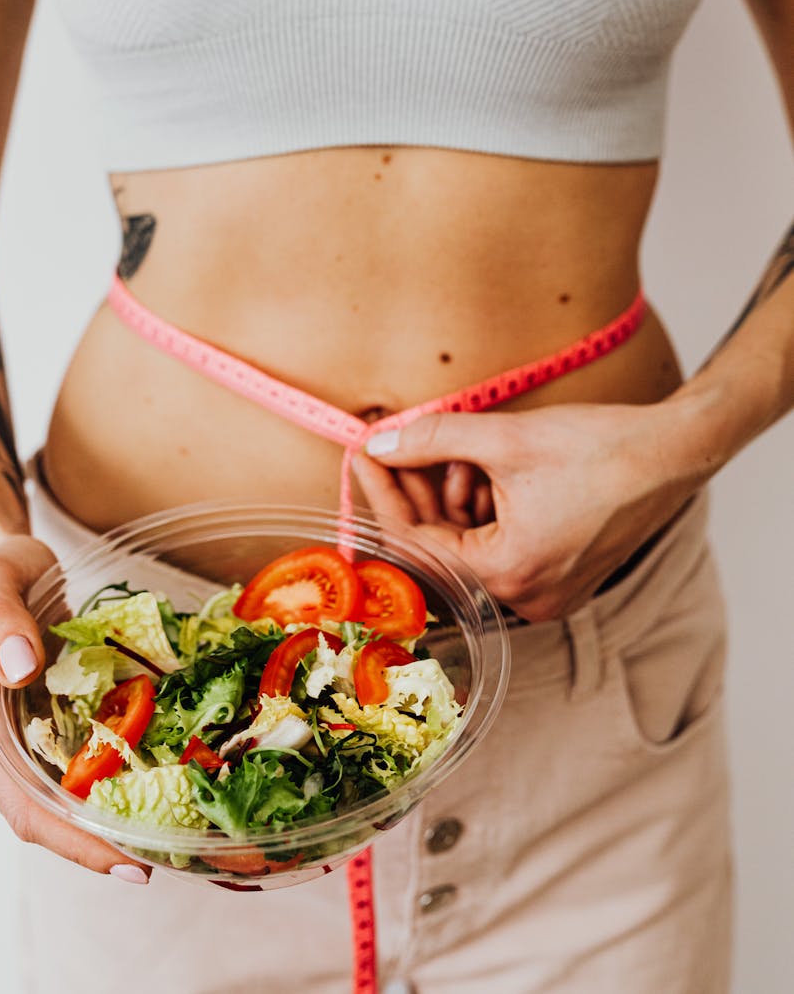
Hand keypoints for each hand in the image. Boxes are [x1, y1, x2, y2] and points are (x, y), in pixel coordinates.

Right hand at [0, 535, 149, 881]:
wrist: (1, 561)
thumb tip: (17, 667)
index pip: (23, 809)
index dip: (74, 842)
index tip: (127, 861)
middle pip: (43, 820)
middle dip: (99, 845)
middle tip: (164, 859)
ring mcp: (11, 747)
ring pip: (57, 803)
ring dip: (105, 822)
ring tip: (167, 836)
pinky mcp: (36, 733)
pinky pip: (71, 771)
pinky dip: (106, 785)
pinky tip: (151, 788)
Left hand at [352, 398, 709, 621]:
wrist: (674, 454)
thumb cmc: (600, 448)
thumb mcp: (504, 438)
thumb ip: (433, 440)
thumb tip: (379, 442)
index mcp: (508, 575)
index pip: (417, 544)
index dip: (384, 494)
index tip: (363, 453)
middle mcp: (524, 599)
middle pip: (440, 548)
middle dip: (418, 492)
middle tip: (399, 443)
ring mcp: (545, 592)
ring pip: (468, 546)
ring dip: (453, 497)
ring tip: (462, 451)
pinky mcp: (559, 575)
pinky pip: (497, 547)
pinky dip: (482, 510)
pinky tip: (486, 470)